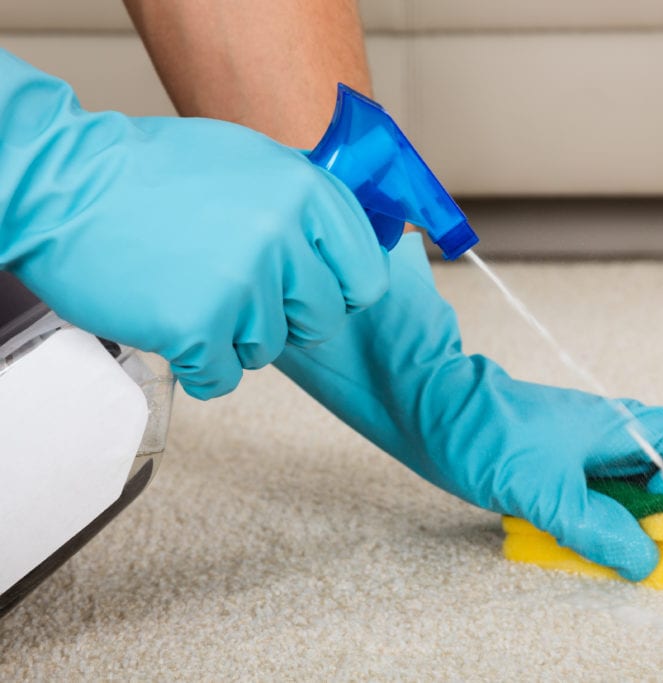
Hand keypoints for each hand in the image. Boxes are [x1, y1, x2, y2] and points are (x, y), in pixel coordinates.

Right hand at [0, 51, 387, 398]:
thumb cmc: (152, 173)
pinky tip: (172, 323)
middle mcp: (283, 236)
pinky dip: (197, 364)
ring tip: (191, 291)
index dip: (340, 291)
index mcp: (306, 191)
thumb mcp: (251, 162)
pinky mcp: (197, 326)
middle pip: (321, 319)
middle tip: (239, 292)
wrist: (62, 185)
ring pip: (269, 349)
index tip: (313, 290)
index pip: (367, 276)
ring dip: (232, 335)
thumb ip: (307, 205)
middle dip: (284, 316)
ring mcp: (242, 284)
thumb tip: (357, 243)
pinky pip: (222, 377)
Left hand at [275, 233, 662, 580]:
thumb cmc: (485, 432)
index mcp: (624, 425)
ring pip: (632, 496)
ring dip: (621, 528)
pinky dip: (590, 527)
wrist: (428, 408)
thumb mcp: (544, 490)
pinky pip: (597, 503)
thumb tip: (646, 561)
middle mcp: (615, 437)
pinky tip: (561, 535)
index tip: (658, 509)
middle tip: (629, 548)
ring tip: (588, 543)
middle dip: (660, 520)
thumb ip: (598, 528)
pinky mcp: (562, 470)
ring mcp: (588, 454)